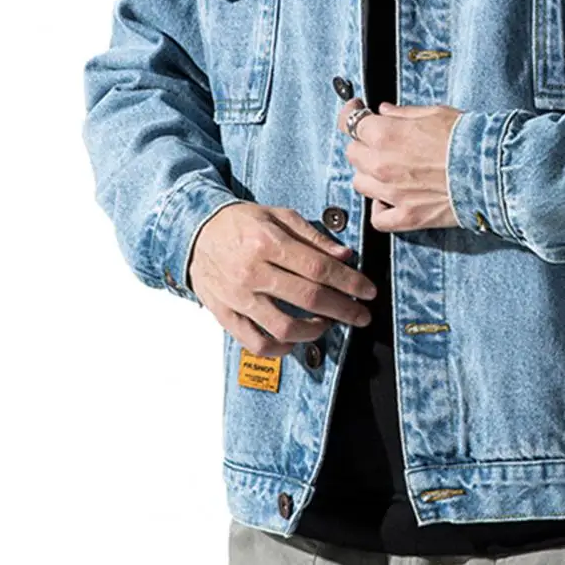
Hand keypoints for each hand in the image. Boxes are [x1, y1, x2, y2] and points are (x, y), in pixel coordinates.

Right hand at [187, 203, 377, 356]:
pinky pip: (255, 342)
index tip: (368, 291)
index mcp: (269, 243)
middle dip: (344, 309)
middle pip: (309, 298)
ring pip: (284, 326)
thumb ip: (314, 237)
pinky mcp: (225, 314)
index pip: (320, 268)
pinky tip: (295, 341)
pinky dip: (279, 348)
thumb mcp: (279, 216)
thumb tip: (345, 256)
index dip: (350, 282)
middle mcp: (252, 272)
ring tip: (328, 324)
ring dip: (315, 331)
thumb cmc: (241, 222)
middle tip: (361, 315)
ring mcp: (237, 296)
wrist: (196, 231)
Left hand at [337, 99, 463, 231]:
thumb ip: (402, 113)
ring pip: (360, 184)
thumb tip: (384, 111)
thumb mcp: (434, 113)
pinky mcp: (407, 216)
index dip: (351, 114)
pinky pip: (378, 218)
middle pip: (352, 154)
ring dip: (369, 175)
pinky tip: (389, 200)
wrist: (492, 169)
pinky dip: (380, 210)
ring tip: (387, 170)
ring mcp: (392, 193)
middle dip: (363, 144)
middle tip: (379, 141)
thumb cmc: (467, 138)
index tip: (357, 111)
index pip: (350, 123)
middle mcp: (381, 164)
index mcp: (385, 134)